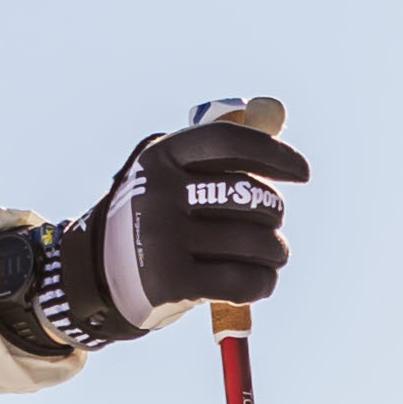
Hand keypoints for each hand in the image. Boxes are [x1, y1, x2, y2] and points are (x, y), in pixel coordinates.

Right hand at [0, 106, 310, 352]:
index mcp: (161, 156)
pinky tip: (257, 281)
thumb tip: (276, 120)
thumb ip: (219, 152)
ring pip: (257, 242)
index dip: (273, 154)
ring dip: (275, 253)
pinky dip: (263, 283)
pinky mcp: (171, 282)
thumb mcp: (173, 176)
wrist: (100, 276)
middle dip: (273, 214)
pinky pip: (245, 280)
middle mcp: (159, 192)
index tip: (302, 172)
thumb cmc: (159, 219)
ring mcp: (162, 237)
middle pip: (251, 196)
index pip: (229, 142)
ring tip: (268, 256)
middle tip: (269, 227)